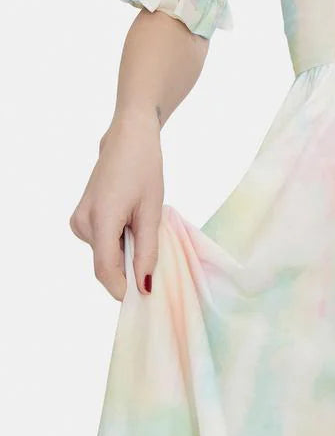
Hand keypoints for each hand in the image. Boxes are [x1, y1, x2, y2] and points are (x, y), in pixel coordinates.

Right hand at [68, 111, 163, 301]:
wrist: (129, 137)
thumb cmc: (144, 168)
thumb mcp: (152, 211)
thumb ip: (147, 250)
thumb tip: (143, 286)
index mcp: (100, 219)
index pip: (105, 270)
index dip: (123, 288)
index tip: (143, 298)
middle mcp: (82, 223)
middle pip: (105, 263)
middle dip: (128, 267)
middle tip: (154, 253)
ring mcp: (79, 220)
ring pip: (103, 253)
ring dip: (124, 251)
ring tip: (142, 224)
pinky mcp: (81, 217)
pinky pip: (100, 241)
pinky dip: (117, 240)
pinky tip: (130, 220)